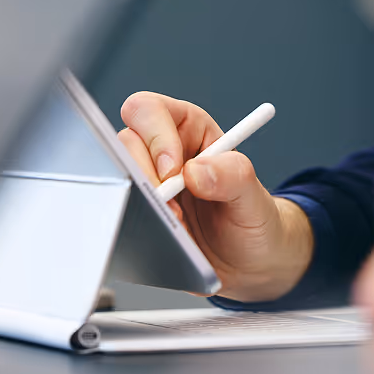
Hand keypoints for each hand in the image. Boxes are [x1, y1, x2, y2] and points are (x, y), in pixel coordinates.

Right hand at [117, 92, 312, 301]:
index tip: (173, 171)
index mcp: (190, 129)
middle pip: (124, 143)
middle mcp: (162, 151)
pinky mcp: (139, 210)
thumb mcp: (255, 198)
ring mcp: (147, 182)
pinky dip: (136, 222)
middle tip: (170, 205)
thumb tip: (196, 170)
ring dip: (142, 202)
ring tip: (176, 224)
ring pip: (119, 177)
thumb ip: (234, 177)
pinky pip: (120, 209)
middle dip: (145, 177)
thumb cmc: (254, 221)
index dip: (155, 137)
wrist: (249, 262)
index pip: (150, 111)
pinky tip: (165, 235)